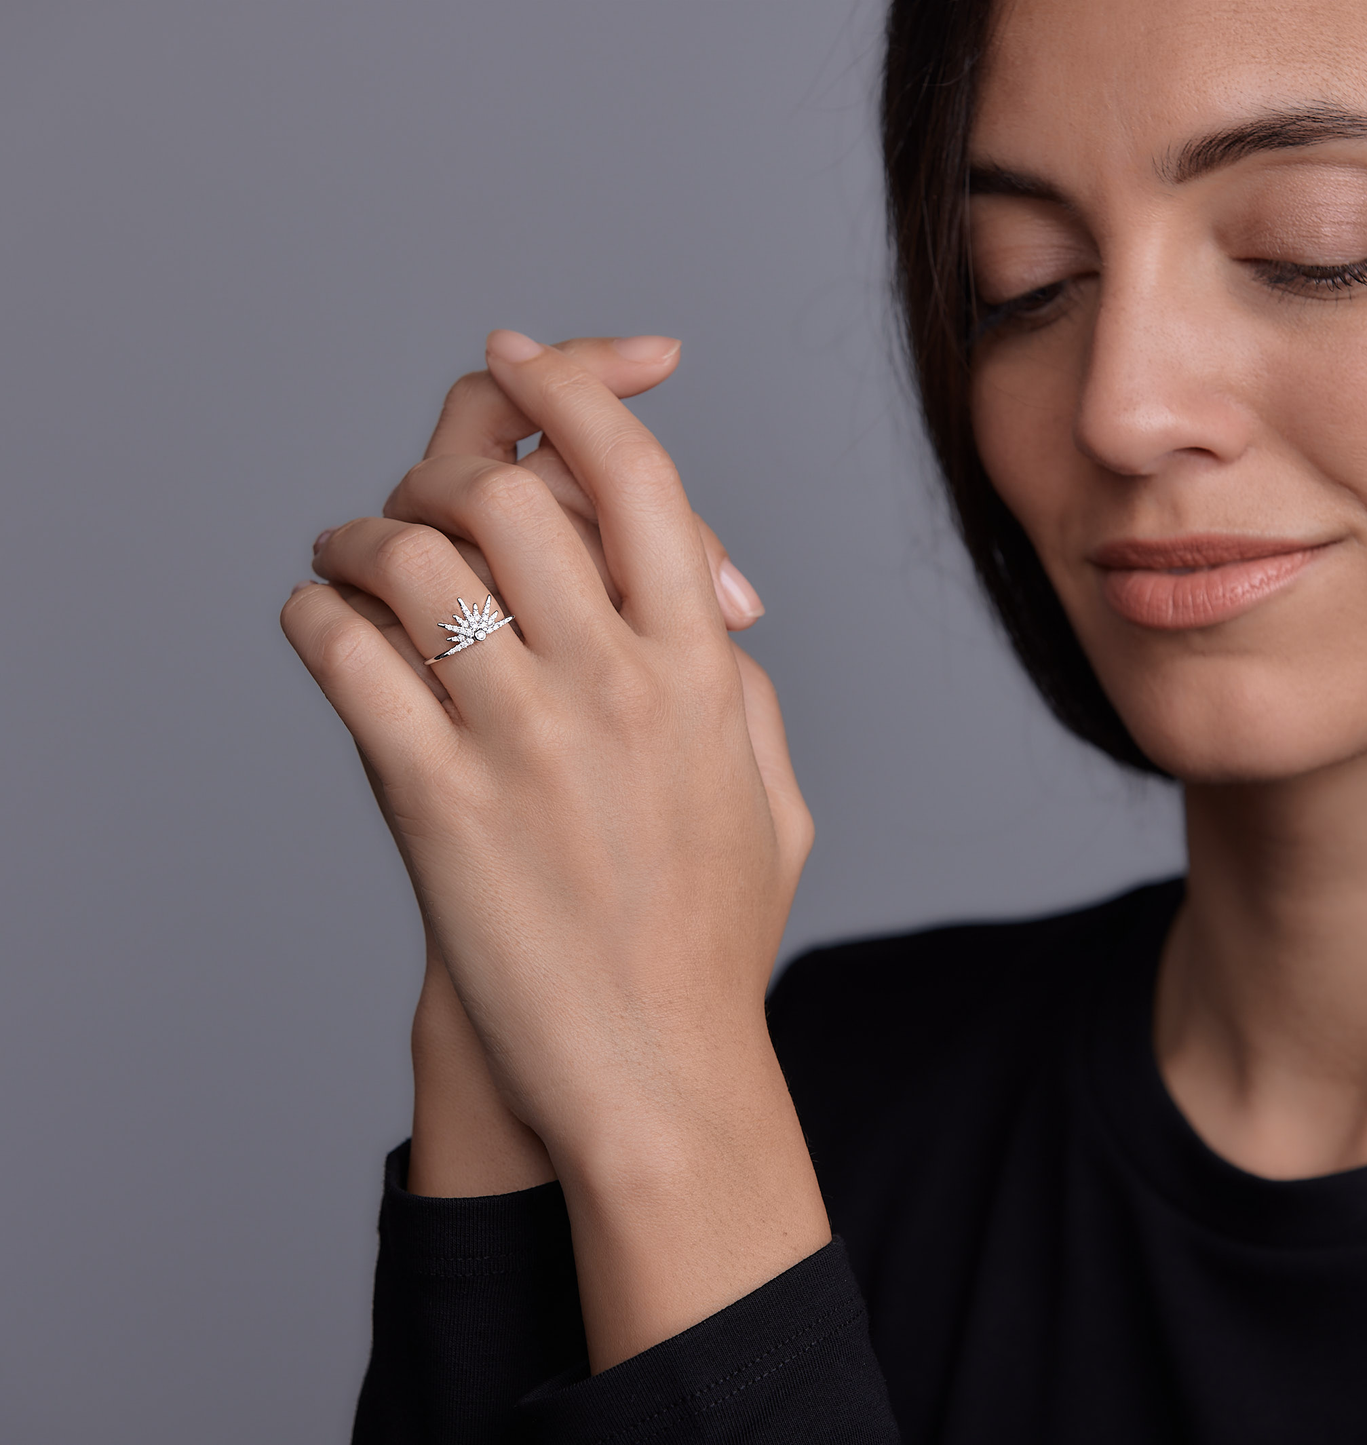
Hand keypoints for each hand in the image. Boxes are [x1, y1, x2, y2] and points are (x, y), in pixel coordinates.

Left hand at [282, 331, 828, 1368]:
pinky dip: (316, 615)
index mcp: (706, 669)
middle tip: (421, 489)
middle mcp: (619, 682)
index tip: (520, 355)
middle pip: (511, 489)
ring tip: (350, 556)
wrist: (658, 1077)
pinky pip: (349, 653)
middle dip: (452, 462)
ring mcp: (526, 738)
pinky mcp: (438, 803)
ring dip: (363, 532)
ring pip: (415, 551)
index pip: (638, 475)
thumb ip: (744, 693)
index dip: (574, 387)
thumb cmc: (716, 943)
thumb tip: (709, 614)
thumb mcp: (773, 802)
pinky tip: (322, 628)